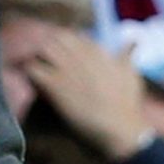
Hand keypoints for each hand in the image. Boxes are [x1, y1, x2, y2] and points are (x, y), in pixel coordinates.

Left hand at [25, 29, 148, 161]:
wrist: (121, 129)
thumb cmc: (128, 103)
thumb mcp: (130, 73)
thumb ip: (127, 54)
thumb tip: (134, 41)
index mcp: (94, 50)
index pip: (70, 34)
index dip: (62, 43)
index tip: (60, 53)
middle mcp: (78, 54)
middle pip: (52, 38)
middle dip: (47, 47)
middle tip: (43, 61)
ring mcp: (65, 68)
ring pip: (41, 49)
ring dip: (37, 57)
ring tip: (37, 69)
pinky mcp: (55, 85)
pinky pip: (33, 69)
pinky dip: (29, 72)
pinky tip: (33, 81)